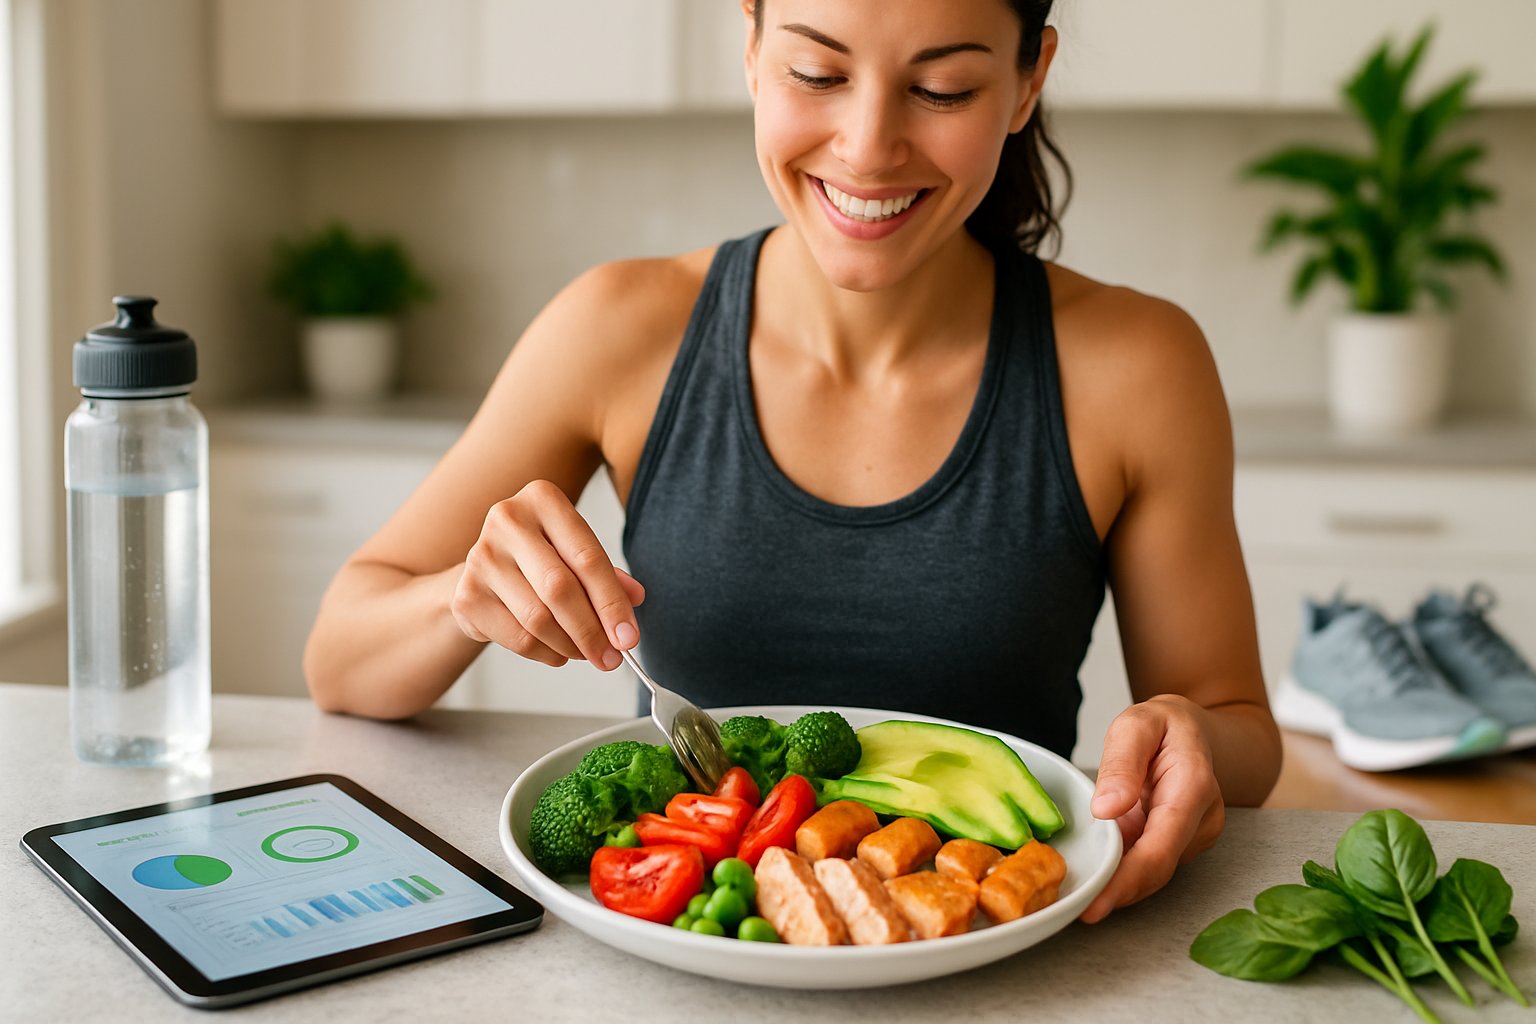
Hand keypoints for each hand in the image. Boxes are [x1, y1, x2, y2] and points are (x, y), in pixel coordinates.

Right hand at [450, 479, 643, 669]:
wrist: (487, 568)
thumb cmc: (541, 556)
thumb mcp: (577, 553)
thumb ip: (608, 575)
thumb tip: (634, 599)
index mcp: (543, 500)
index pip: (588, 558)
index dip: (612, 603)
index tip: (628, 637)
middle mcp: (507, 521)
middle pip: (560, 589)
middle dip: (592, 631)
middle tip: (611, 658)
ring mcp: (482, 557)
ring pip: (538, 619)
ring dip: (571, 646)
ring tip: (586, 653)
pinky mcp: (467, 595)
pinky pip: (518, 637)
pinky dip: (546, 653)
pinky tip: (558, 651)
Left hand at [1080, 694, 1224, 923]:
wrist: (1192, 730)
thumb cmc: (1162, 724)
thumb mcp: (1136, 724)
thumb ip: (1121, 763)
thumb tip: (1105, 808)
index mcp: (1193, 788)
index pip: (1160, 848)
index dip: (1126, 881)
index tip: (1095, 904)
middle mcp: (1201, 819)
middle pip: (1158, 869)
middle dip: (1117, 894)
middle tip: (1075, 911)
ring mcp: (1194, 835)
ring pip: (1154, 871)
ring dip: (1118, 887)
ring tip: (1077, 898)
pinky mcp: (1180, 842)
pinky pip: (1150, 863)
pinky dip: (1123, 874)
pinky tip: (1095, 880)